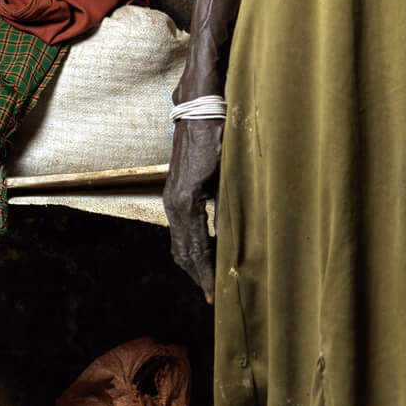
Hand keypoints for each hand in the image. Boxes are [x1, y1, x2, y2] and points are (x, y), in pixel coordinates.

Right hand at [164, 115, 222, 299]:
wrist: (198, 108)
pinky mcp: (173, 193)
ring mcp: (170, 198)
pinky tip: (205, 251)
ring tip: (210, 279)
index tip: (215, 297)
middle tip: (214, 296)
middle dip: (198, 275)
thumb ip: (228, 207)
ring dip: (193, 262)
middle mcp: (173, 204)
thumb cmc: (218, 135)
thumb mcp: (228, 173)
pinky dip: (190, 246)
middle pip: (182, 252)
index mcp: (186, 202)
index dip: (206, 275)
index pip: (196, 249)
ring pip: (178, 243)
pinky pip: (179, 230)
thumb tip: (235, 240)